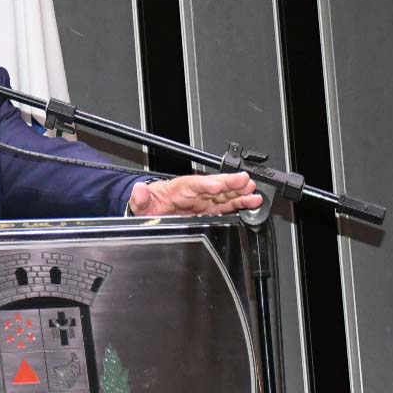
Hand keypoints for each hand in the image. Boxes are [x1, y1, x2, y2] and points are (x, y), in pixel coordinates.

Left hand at [127, 171, 262, 216]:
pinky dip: (239, 204)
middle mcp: (194, 194)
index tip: (215, 185)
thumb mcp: (140, 204)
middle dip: (229, 184)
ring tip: (253, 190)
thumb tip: (139, 190)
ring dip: (239, 193)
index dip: (204, 185)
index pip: (192, 185)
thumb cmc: (149, 206)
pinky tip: (252, 202)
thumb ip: (140, 198)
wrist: (152, 212)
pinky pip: (226, 206)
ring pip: (223, 195)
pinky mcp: (209, 211)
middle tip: (244, 181)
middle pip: (213, 186)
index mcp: (177, 189)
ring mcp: (203, 202)